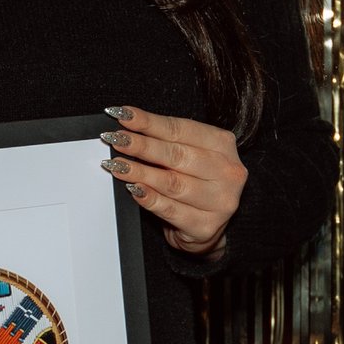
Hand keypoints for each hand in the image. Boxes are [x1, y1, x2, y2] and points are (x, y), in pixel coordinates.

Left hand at [101, 105, 245, 259]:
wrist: (204, 227)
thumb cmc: (193, 183)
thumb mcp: (187, 156)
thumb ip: (165, 143)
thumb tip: (128, 129)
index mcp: (223, 145)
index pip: (181, 129)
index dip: (149, 122)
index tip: (123, 116)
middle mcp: (227, 171)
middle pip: (176, 155)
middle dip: (142, 146)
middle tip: (116, 140)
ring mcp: (220, 201)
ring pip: (172, 183)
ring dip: (140, 173)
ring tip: (117, 166)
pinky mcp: (206, 226)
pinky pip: (170, 210)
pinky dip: (149, 198)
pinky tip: (133, 190)